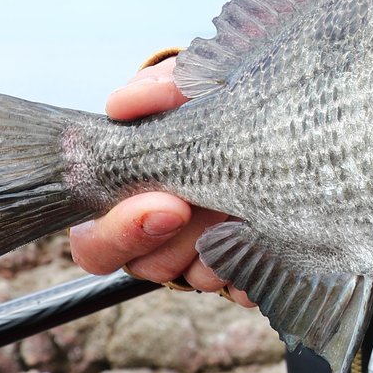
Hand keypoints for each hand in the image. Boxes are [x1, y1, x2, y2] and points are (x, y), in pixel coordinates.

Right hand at [68, 58, 254, 303]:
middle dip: (186, 233)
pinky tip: (272, 228)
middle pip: (150, 266)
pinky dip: (259, 258)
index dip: (123, 231)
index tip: (170, 205)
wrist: (277, 113)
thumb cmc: (212, 104)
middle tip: (218, 198)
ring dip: (224, 240)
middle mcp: (159, 239)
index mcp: (124, 202)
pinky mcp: (246, 271)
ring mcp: (201, 261)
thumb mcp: (184, 87)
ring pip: (199, 277)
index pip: (95, 245)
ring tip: (248, 198)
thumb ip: (155, 90)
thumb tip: (121, 104)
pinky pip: (247, 285)